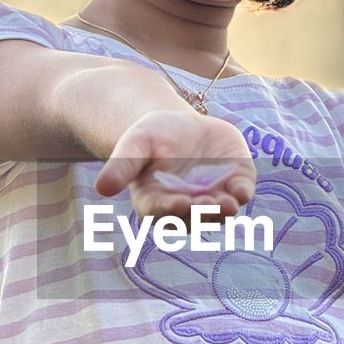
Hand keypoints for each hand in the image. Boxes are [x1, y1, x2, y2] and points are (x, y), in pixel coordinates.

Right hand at [94, 109, 256, 227]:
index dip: (171, 210)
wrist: (179, 125)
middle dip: (202, 212)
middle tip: (207, 204)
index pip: (163, 213)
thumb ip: (121, 166)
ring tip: (229, 204)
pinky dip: (242, 193)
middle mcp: (187, 208)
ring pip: (220, 212)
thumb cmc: (149, 138)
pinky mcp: (234, 183)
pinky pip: (240, 193)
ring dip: (224, 211)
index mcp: (157, 203)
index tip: (180, 203)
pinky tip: (242, 191)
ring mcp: (212, 198)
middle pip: (195, 218)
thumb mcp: (133, 145)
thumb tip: (102, 188)